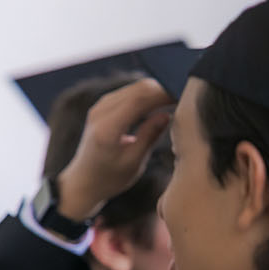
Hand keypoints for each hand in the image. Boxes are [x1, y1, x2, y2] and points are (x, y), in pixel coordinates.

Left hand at [54, 77, 173, 220]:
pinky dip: (146, 95)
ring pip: (135, 88)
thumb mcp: (134, 162)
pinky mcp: (102, 107)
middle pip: (139, 89)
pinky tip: (161, 103)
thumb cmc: (109, 178)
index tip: (186, 97)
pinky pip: (129, 92)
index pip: (139, 99)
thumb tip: (167, 114)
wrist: (82, 182)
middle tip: (187, 98)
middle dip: (163, 90)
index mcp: (107, 128)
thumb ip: (150, 136)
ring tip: (177, 101)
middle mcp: (100, 113)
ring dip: (156, 91)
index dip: (164, 93)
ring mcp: (99, 107)